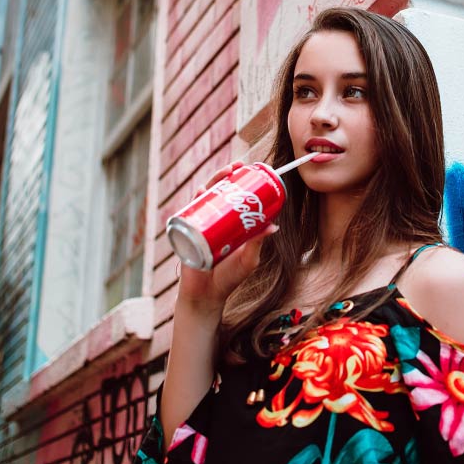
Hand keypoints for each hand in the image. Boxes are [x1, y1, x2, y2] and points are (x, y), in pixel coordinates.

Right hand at [176, 161, 278, 308]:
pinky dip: (196, 201)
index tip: (250, 171)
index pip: (234, 198)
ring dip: (212, 182)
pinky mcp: (188, 234)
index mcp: (230, 224)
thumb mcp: (249, 259)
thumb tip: (275, 226)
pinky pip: (190, 213)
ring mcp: (200, 226)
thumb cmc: (229, 278)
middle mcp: (214, 222)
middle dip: (225, 176)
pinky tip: (202, 192)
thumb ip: (258, 242)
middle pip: (218, 192)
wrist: (207, 296)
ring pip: (205, 198)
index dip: (240, 182)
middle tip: (237, 166)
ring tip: (222, 175)